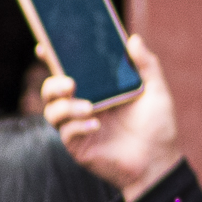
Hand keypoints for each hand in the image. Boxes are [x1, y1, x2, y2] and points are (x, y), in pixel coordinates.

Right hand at [41, 34, 183, 201]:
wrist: (159, 161)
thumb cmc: (158, 126)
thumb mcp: (155, 91)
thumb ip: (146, 64)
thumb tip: (133, 40)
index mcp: (96, 89)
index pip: (68, 70)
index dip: (52, 58)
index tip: (43, 48)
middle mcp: (83, 105)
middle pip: (51, 91)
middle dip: (53, 84)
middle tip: (71, 84)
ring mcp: (78, 127)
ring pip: (52, 112)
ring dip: (65, 107)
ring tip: (89, 107)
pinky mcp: (79, 147)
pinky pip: (66, 134)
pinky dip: (77, 126)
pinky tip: (95, 124)